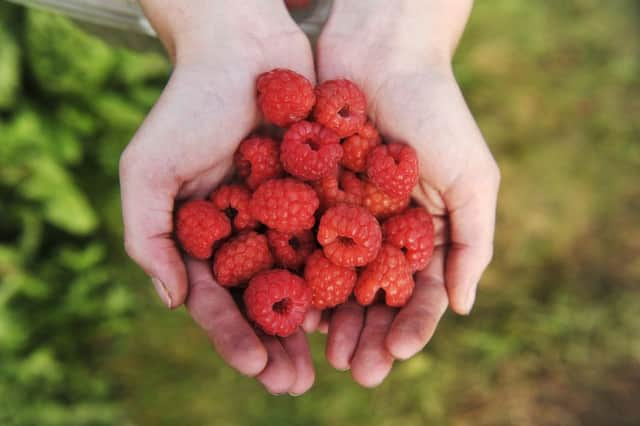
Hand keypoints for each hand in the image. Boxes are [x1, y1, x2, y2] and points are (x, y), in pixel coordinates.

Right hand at [119, 0, 317, 394]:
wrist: (244, 50)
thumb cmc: (188, 107)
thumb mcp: (148, 169)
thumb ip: (147, 236)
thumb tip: (174, 301)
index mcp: (207, 239)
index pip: (219, 301)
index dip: (233, 337)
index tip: (255, 367)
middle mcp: (250, 236)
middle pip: (266, 302)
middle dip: (279, 344)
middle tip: (297, 384)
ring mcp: (288, 218)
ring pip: (308, 281)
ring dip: (321, 322)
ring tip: (339, 358)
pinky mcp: (324, 195)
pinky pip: (340, 240)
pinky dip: (350, 273)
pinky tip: (364, 303)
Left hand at [316, 0, 499, 385]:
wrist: (382, 52)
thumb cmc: (437, 111)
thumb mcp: (473, 177)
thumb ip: (473, 242)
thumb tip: (463, 307)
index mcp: (423, 231)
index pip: (418, 292)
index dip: (411, 326)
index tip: (398, 354)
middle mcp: (381, 230)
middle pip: (372, 295)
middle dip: (367, 334)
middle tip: (355, 371)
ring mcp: (342, 215)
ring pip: (334, 278)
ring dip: (331, 316)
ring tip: (320, 348)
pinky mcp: (306, 195)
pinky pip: (301, 242)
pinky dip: (296, 273)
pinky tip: (290, 302)